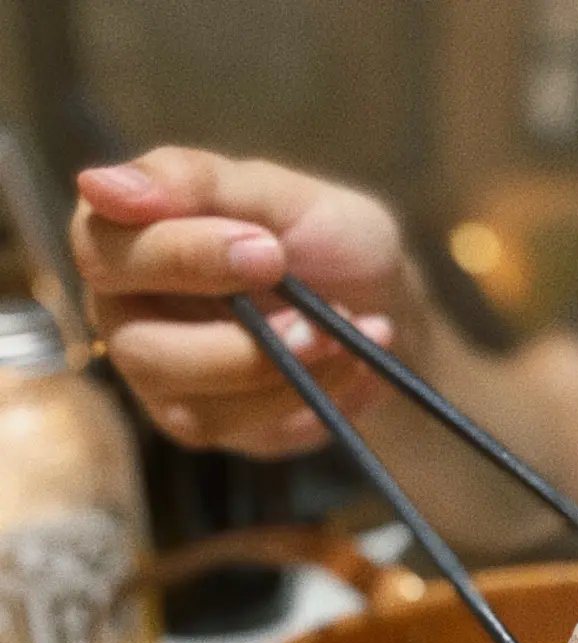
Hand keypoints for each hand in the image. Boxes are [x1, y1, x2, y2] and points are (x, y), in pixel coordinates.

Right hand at [71, 147, 429, 456]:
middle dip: (237, 340)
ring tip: (344, 334)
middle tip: (315, 316)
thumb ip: (196, 182)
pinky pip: (241, 427)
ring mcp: (163, 379)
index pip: (104, 251)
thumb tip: (97, 186)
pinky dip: (305, 393)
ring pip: (193, 401)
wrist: (383, 310)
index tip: (268, 250)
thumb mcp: (280, 194)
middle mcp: (127, 314)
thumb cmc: (323, 241)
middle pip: (139, 347)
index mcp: (127, 238)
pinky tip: (350, 362)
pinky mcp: (206, 423)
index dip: (182, 256)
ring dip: (280, 370)